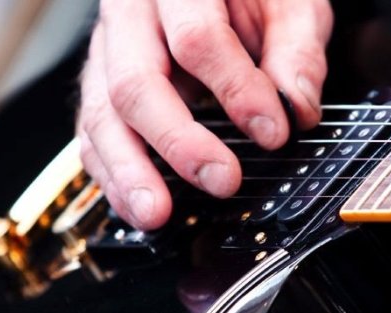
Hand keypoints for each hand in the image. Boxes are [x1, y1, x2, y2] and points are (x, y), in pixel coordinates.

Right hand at [77, 0, 332, 229]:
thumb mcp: (289, 2)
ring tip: (157, 212)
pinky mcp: (101, 83)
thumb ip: (297, 49)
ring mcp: (108, 49)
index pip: (198, 38)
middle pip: (136, 80)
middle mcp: (130, 12)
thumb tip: (295, 107)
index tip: (273, 131)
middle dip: (179, 141)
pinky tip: (137, 205)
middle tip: (222, 180)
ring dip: (130, 170)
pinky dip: (113, 174)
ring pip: (102, 112)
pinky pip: (93, 131)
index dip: (236, 89)